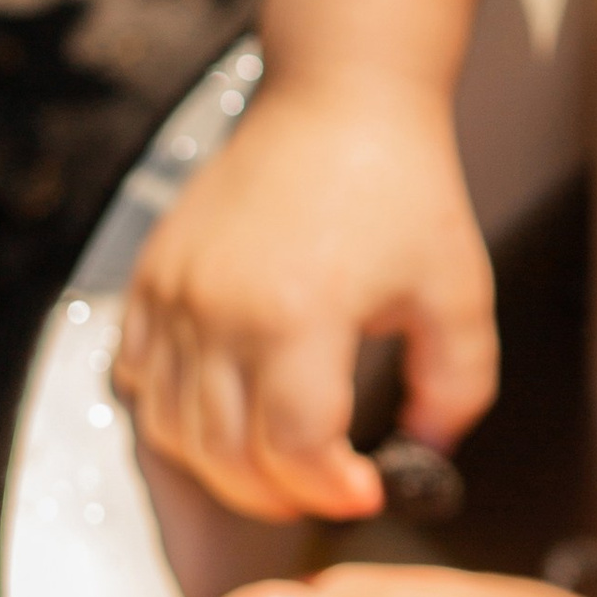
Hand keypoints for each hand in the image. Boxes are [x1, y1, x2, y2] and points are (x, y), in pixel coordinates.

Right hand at [115, 77, 496, 523]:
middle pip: (226, 455)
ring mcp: (176, 293)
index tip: (366, 491)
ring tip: (278, 461)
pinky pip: (138, 377)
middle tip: (324, 489)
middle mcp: (222, 309)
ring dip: (224, 467)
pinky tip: (226, 409)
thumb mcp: (459, 292)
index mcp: (300, 314)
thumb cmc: (402, 188)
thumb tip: (429, 453)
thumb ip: (458, 385)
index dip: (331, 490)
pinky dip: (174, 414)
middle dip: (280, 495)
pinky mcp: (152, 276)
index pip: (294, 448)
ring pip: (172, 429)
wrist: (339, 101)